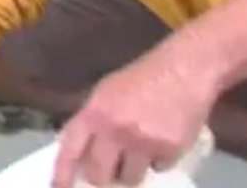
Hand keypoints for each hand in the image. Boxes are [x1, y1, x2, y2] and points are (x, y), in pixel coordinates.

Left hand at [51, 45, 218, 187]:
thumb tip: (77, 148)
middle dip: (103, 176)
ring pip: (129, 178)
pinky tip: (163, 140)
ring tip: (141, 151)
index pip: (69, 151)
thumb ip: (91, 119)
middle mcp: (114, 130)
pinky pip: (159, 168)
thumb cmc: (143, 77)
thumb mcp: (106, 92)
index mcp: (94, 113)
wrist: (185, 70)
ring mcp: (142, 143)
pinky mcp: (169, 150)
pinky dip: (160, 160)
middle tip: (110, 170)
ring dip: (132, 170)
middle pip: (99, 175)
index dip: (61, 175)